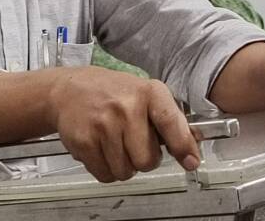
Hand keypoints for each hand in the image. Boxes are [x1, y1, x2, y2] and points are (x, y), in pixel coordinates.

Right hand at [48, 66, 199, 182]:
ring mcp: (104, 125)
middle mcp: (127, 107)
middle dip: (145, 160)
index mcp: (149, 92)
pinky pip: (105, 175)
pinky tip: (103, 150)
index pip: (170, 122)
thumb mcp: (145, 95)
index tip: (191, 162)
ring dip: (125, 166)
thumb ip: (170, 120)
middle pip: (147, 160)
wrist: (70, 89)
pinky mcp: (84, 142)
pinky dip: (107, 170)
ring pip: (126, 171)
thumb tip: (194, 143)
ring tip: (117, 145)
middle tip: (136, 145)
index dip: (183, 145)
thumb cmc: (114, 94)